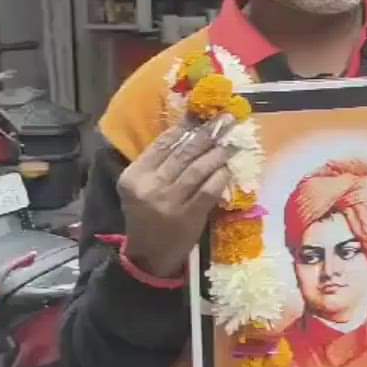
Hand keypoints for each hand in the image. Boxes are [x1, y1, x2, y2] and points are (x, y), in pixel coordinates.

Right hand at [117, 115, 235, 278]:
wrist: (147, 254)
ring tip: (232, 142)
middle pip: (183, 153)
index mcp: (134, 176)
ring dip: (218, 153)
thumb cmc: (147, 214)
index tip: (204, 111)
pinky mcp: (187, 217)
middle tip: (227, 119)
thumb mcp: (142, 187)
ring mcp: (168, 203)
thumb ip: (159, 163)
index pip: (163, 143)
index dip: (186, 125)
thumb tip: (191, 130)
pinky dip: (221, 177)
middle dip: (207, 133)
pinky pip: (208, 191)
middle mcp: (149, 187)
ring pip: (197, 169)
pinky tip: (229, 168)